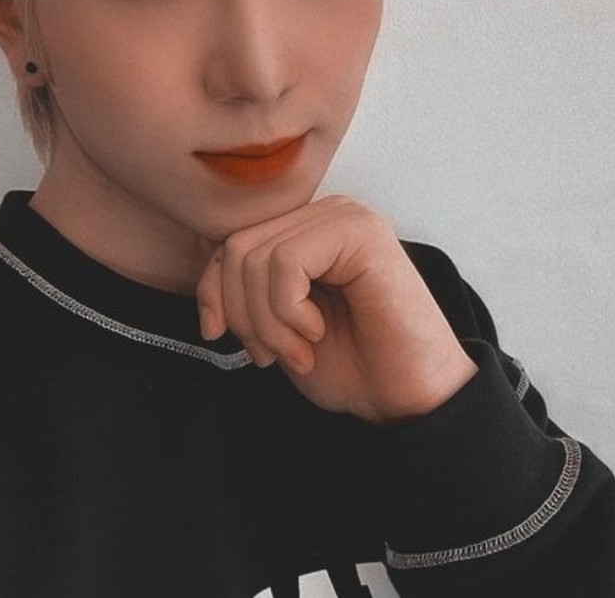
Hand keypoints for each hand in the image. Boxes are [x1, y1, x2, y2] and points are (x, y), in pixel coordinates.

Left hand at [194, 194, 478, 424]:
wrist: (407, 400)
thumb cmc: (350, 365)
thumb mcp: (276, 327)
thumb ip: (246, 293)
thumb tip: (207, 279)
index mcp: (306, 230)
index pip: (229, 241)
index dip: (211, 290)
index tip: (218, 335)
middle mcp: (325, 213)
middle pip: (236, 248)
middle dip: (242, 314)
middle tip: (271, 355)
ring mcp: (345, 217)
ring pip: (257, 257)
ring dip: (267, 322)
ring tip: (298, 351)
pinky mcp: (361, 233)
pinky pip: (287, 263)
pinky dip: (288, 312)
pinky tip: (316, 332)